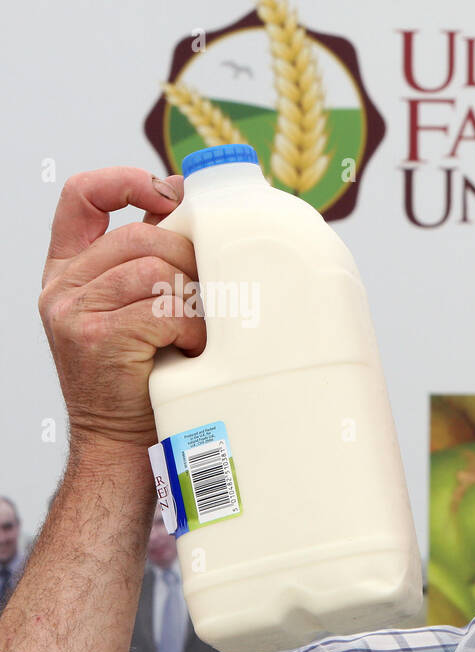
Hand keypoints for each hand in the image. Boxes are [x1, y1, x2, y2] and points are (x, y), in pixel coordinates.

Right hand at [37, 168, 203, 457]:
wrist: (121, 446)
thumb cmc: (148, 379)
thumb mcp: (140, 312)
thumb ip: (153, 270)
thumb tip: (207, 224)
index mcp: (70, 270)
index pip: (81, 197)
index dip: (126, 181)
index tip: (168, 192)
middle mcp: (64, 287)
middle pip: (141, 236)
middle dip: (189, 257)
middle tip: (210, 293)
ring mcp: (74, 312)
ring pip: (155, 269)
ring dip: (194, 298)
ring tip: (202, 329)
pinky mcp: (97, 338)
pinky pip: (162, 308)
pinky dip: (191, 326)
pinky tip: (196, 348)